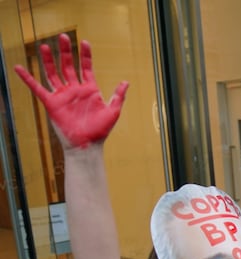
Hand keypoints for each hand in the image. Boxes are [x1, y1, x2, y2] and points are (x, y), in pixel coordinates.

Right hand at [14, 34, 127, 149]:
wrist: (87, 145)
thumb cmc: (100, 130)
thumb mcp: (113, 111)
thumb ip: (118, 96)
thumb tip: (125, 82)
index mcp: (90, 90)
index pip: (86, 67)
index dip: (86, 55)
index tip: (85, 42)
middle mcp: (75, 90)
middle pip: (68, 66)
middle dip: (66, 51)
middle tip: (63, 37)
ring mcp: (63, 95)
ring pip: (54, 73)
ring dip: (49, 60)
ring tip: (45, 46)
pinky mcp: (51, 103)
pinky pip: (37, 88)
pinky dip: (27, 78)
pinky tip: (18, 68)